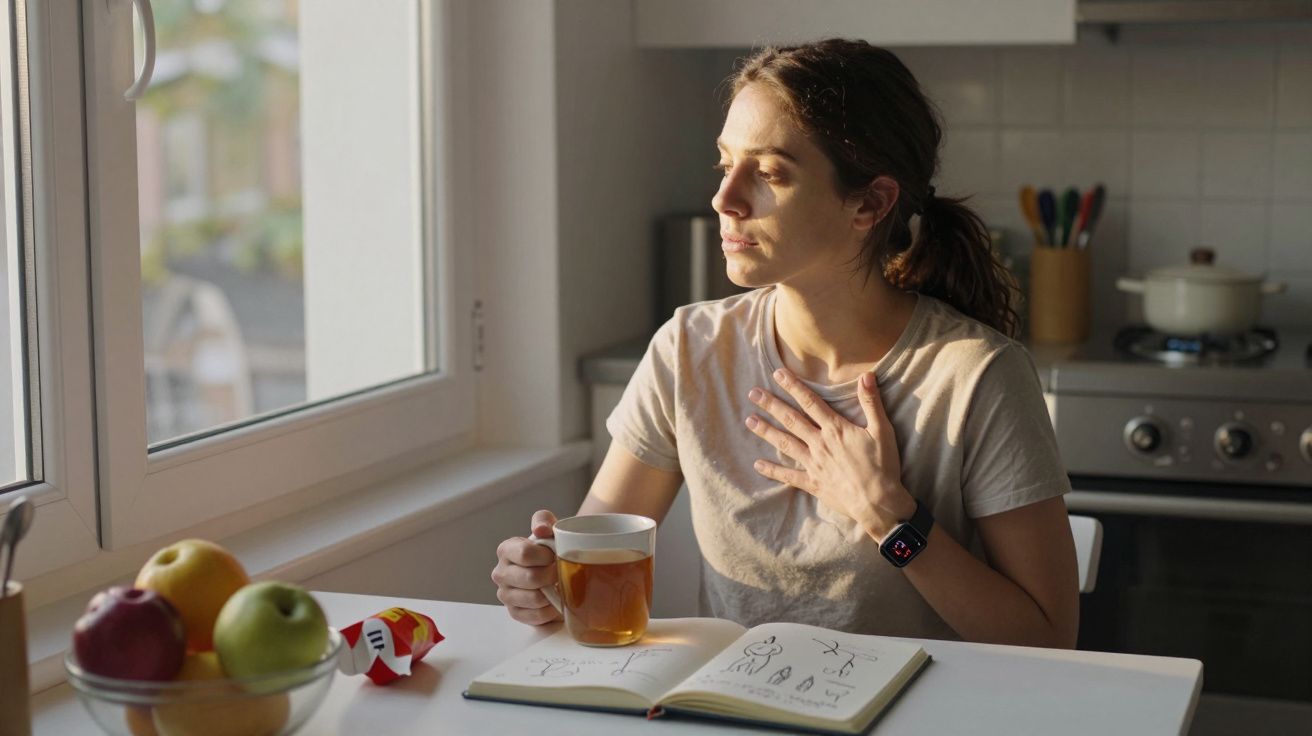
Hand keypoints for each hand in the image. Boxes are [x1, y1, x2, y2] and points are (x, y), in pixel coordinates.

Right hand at [490, 509, 562, 624]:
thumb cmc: (551, 547)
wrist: (557, 568)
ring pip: (534, 599)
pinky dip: (551, 610)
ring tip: (560, 586)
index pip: (525, 554)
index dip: (546, 556)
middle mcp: (501, 573)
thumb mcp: (550, 527)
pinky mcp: (515, 613)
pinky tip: (555, 601)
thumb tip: (540, 529)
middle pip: (531, 578)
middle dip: (552, 575)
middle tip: (562, 572)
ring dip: (553, 593)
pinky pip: (536, 616)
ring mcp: (506, 595)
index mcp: (506, 550)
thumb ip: (544, 520)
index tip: (555, 556)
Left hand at [745, 368, 914, 539]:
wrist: (878, 502)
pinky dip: (773, 470)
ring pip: (785, 443)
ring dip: (766, 431)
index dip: (793, 387)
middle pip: (791, 420)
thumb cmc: (883, 465)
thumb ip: (871, 402)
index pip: (810, 402)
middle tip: (753, 394)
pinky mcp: (813, 483)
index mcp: (835, 429)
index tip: (777, 374)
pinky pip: (788, 476)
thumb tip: (866, 375)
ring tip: (749, 421)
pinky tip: (758, 465)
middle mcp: (820, 444)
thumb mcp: (882, 430)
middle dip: (771, 405)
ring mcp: (814, 464)